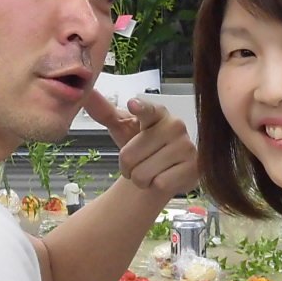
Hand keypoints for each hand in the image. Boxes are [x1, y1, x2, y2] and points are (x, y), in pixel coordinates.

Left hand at [83, 91, 198, 198]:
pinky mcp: (193, 168)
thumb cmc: (141, 145)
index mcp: (157, 113)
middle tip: (139, 163)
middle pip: (129, 155)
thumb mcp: (122, 127)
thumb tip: (87, 93)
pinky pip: (160, 184)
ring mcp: (186, 147)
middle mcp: (175, 126)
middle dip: (127, 167)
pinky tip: (165, 178)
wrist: (160, 169)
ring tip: (151, 171)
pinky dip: (156, 187)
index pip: (148, 110)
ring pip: (143, 173)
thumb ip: (104, 111)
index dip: (140, 108)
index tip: (133, 105)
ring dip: (140, 179)